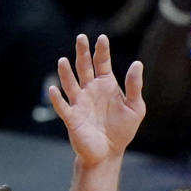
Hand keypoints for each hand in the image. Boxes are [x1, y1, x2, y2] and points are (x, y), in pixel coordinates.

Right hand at [50, 33, 145, 165]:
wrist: (109, 152)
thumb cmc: (122, 129)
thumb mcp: (135, 107)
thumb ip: (134, 86)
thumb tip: (137, 64)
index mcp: (105, 84)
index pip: (102, 62)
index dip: (101, 50)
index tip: (101, 38)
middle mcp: (90, 90)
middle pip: (84, 67)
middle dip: (82, 52)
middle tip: (80, 38)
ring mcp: (79, 102)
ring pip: (70, 84)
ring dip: (66, 73)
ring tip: (63, 60)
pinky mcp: (72, 118)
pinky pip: (63, 106)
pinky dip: (57, 98)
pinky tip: (53, 89)